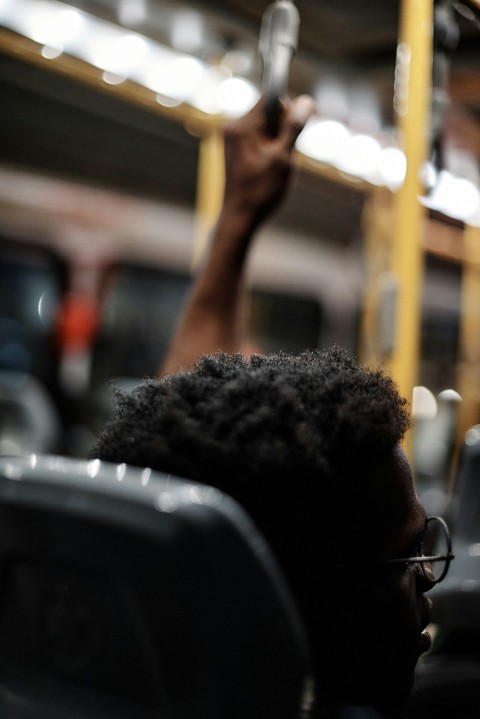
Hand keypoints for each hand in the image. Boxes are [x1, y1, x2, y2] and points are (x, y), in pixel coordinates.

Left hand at [222, 94, 315, 227]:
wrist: (239, 218)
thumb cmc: (260, 190)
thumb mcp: (283, 158)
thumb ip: (293, 127)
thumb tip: (306, 101)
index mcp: (242, 126)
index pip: (272, 98)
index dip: (290, 108)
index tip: (302, 124)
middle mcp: (233, 128)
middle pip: (269, 112)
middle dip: (283, 128)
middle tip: (284, 155)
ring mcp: (232, 140)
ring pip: (266, 127)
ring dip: (278, 141)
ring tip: (276, 165)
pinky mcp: (235, 151)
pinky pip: (258, 139)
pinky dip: (269, 149)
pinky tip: (269, 168)